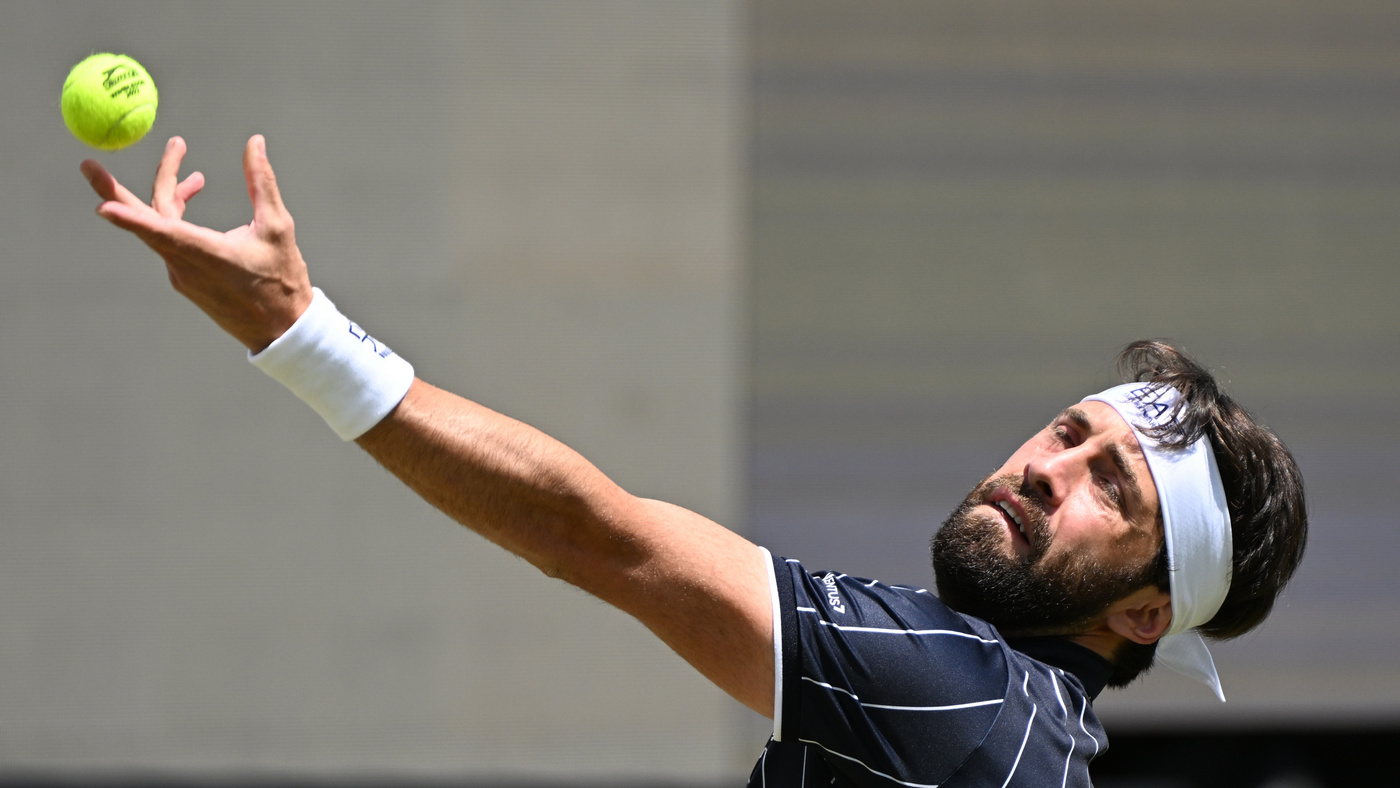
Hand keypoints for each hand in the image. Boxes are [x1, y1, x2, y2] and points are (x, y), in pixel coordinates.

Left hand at [81, 135, 313, 351]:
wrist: (282, 329)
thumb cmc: (283, 280)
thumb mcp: (277, 226)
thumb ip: (261, 182)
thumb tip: (254, 142)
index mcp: (207, 254)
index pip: (161, 232)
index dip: (130, 218)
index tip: (102, 204)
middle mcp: (185, 266)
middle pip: (142, 224)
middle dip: (112, 192)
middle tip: (87, 165)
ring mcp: (181, 276)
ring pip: (160, 228)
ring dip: (170, 196)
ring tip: (197, 176)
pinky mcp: (184, 281)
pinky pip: (169, 242)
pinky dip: (175, 218)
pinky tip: (197, 202)